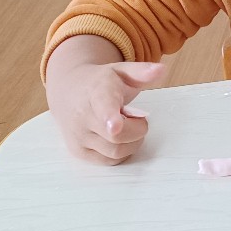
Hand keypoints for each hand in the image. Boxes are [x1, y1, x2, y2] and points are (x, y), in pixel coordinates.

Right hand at [47, 60, 164, 163]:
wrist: (68, 90)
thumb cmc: (101, 83)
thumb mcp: (121, 71)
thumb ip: (142, 71)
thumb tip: (161, 70)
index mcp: (97, 93)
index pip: (104, 106)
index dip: (110, 117)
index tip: (115, 125)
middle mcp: (83, 117)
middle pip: (119, 136)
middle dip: (138, 129)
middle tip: (134, 117)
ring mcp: (78, 136)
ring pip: (115, 152)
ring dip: (131, 142)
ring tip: (125, 126)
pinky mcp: (78, 151)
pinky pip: (109, 161)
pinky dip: (121, 152)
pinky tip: (118, 138)